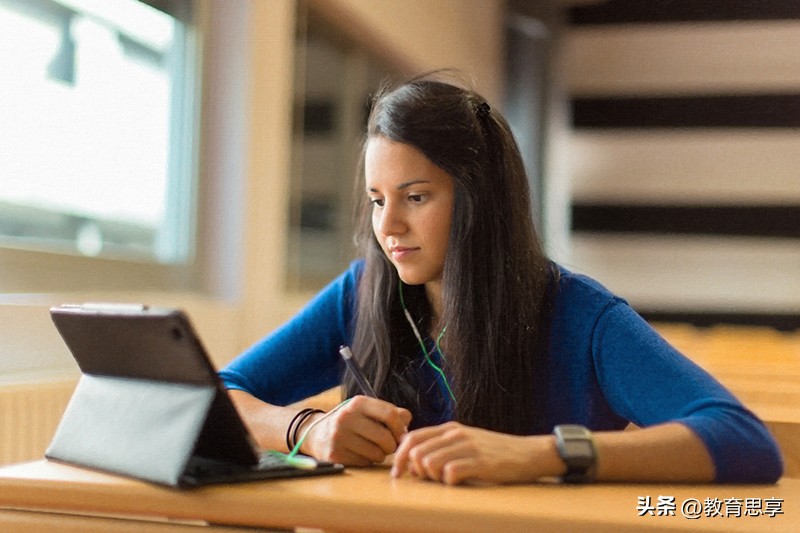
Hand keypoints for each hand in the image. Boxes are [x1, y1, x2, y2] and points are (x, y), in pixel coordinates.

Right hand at [302, 395, 411, 465]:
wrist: (317, 433)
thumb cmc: (352, 422)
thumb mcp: (367, 411)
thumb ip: (391, 413)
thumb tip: (407, 421)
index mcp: (358, 403)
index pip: (390, 414)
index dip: (400, 428)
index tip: (401, 435)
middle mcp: (347, 417)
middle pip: (385, 438)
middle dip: (392, 446)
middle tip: (388, 446)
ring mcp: (339, 436)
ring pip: (377, 454)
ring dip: (380, 455)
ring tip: (372, 448)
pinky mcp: (335, 454)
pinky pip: (365, 463)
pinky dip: (367, 461)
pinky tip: (359, 454)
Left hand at [391, 421, 555, 484]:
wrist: (527, 453)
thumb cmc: (493, 452)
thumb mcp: (464, 442)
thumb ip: (440, 447)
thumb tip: (412, 462)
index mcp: (448, 429)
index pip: (411, 438)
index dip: (399, 457)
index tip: (398, 474)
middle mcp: (455, 435)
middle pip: (417, 453)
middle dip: (417, 471)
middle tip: (430, 479)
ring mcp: (468, 447)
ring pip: (430, 463)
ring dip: (433, 478)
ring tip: (446, 479)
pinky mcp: (480, 462)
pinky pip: (450, 473)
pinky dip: (449, 482)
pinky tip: (459, 481)